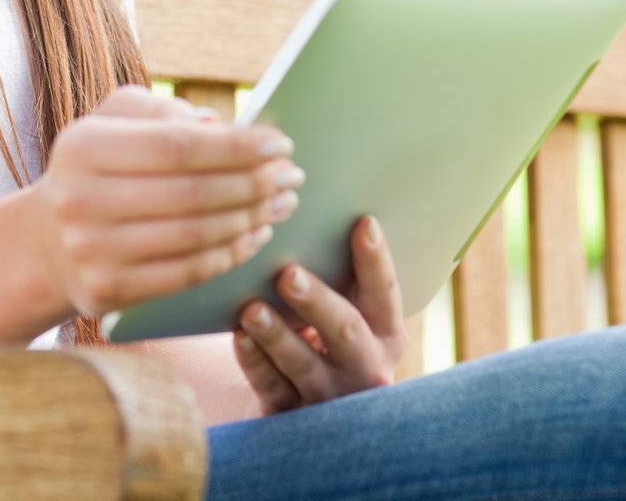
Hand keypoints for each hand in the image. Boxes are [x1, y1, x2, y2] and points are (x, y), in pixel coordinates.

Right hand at [26, 85, 303, 318]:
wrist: (46, 242)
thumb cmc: (96, 167)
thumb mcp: (112, 120)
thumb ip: (161, 112)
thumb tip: (219, 128)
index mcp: (83, 146)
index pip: (176, 146)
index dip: (235, 146)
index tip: (280, 142)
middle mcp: (80, 200)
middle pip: (191, 193)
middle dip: (254, 182)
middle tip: (293, 174)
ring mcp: (91, 252)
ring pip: (195, 237)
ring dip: (251, 218)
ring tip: (283, 201)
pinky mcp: (107, 294)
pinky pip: (187, 274)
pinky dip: (231, 254)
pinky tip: (256, 234)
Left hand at [232, 214, 408, 413]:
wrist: (313, 411)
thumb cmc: (327, 332)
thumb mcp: (348, 307)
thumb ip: (339, 272)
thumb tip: (302, 208)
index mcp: (386, 332)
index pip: (385, 293)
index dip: (376, 259)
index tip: (363, 222)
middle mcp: (366, 367)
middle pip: (346, 332)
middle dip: (317, 302)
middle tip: (288, 274)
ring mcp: (331, 396)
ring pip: (305, 365)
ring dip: (277, 336)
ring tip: (251, 310)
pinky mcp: (294, 417)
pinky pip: (273, 389)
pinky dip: (256, 362)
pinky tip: (239, 338)